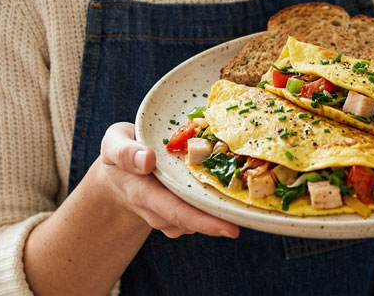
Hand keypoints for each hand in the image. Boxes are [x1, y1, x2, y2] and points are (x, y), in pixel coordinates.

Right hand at [98, 122, 239, 238]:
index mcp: (146, 194)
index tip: (231, 229)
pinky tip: (235, 179)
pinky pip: (207, 207)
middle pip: (199, 220)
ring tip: (252, 184)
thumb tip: (147, 159)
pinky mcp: (187, 208)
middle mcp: (164, 210)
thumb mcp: (114, 144)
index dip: (204, 223)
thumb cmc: (122, 152)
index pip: (177, 213)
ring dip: (227, 205)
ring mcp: (176, 213)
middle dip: (227, 218)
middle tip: (259, 207)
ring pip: (205, 214)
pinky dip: (221, 196)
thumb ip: (125, 152)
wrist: (121, 172)